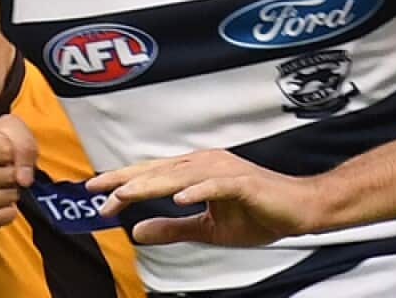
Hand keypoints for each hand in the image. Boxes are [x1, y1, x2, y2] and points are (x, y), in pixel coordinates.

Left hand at [87, 149, 317, 246]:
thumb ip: (172, 229)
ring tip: (125, 194)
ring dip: (151, 184)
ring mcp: (224, 171)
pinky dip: (197, 190)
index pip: (152, 176)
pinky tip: (179, 198)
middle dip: (126, 182)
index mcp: (196, 173)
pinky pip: (216, 185)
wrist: (299, 210)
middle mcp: (206, 165)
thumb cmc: (257, 214)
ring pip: (180, 176)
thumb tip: (136, 232)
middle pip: (158, 172)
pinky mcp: (243, 182)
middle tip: (96, 189)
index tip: (96, 194)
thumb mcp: (207, 229)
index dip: (124, 184)